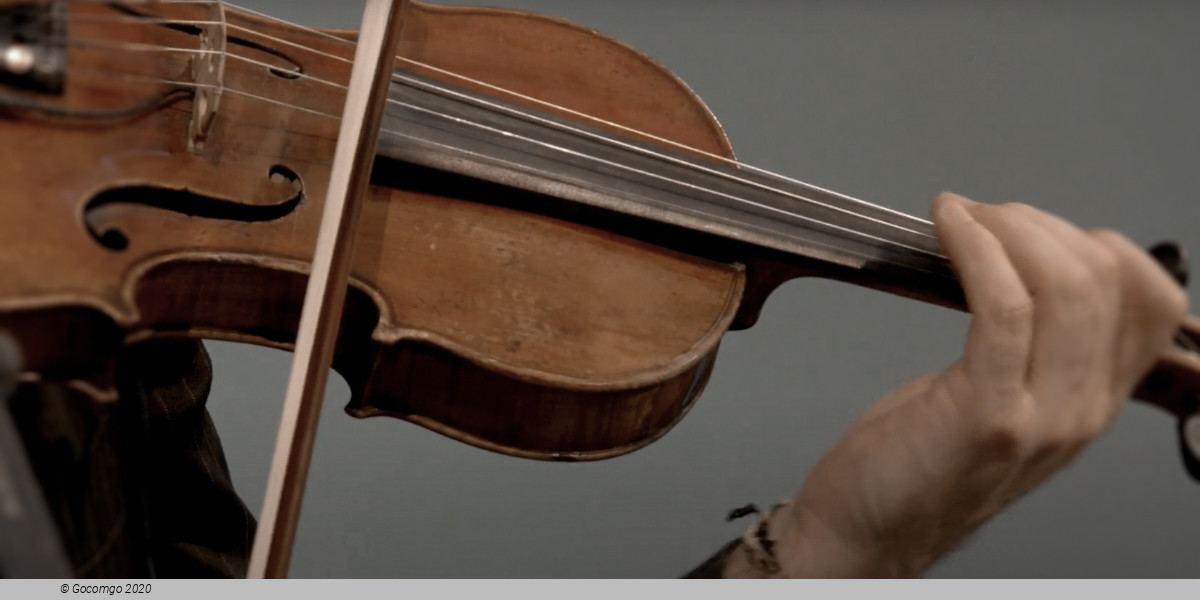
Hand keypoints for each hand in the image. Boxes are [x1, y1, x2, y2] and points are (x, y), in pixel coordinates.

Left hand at [758, 193, 1188, 576]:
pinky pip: (1003, 307)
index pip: (1151, 301)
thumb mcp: (1001, 399)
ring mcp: (1042, 416)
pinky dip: (975, 249)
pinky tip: (947, 227)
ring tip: (961, 219)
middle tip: (981, 217)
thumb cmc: (917, 460)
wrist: (866, 530)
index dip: (1096, 244)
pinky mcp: (986, 413)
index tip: (1030, 230)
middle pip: (1104, 278)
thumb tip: (1025, 259)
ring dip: (1007, 228)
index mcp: (1093, 401)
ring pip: (1064, 286)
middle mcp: (1083, 411)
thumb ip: (1033, 347)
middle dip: (1036, 223)